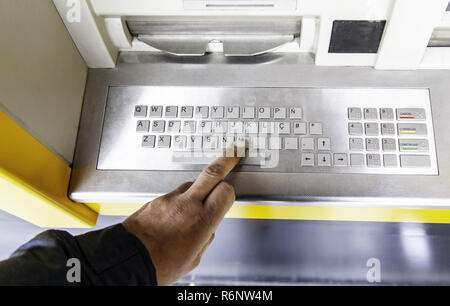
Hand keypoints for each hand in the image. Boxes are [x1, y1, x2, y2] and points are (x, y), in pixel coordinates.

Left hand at [123, 144, 241, 284]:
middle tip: (234, 151)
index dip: (230, 191)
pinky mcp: (155, 200)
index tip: (231, 190)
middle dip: (226, 159)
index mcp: (202, 222)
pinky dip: (177, 201)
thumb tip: (208, 229)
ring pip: (191, 184)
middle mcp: (187, 206)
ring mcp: (169, 200)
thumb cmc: (158, 265)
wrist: (128, 262)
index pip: (226, 191)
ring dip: (197, 190)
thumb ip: (205, 238)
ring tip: (193, 206)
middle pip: (212, 172)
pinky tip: (174, 215)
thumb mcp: (194, 259)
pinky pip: (172, 195)